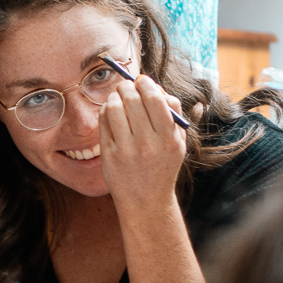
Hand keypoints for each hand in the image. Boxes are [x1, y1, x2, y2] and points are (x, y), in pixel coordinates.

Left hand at [98, 74, 186, 216]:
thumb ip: (173, 113)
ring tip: (118, 98)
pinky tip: (112, 113)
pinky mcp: (109, 155)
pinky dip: (106, 111)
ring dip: (115, 97)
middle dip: (127, 86)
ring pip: (114, 107)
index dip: (146, 84)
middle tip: (126, 85)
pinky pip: (104, 121)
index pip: (155, 99)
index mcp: (169, 139)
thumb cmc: (163, 166)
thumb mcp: (178, 143)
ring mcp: (126, 150)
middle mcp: (148, 144)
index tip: (142, 81)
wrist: (146, 201)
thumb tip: (155, 86)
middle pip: (132, 99)